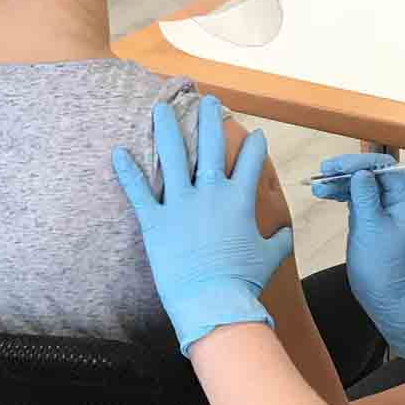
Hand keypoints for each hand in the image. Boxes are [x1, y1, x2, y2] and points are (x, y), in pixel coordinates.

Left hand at [113, 96, 292, 355]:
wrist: (214, 303)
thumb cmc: (244, 282)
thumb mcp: (270, 257)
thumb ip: (280, 239)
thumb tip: (287, 233)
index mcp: (239, 200)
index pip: (253, 160)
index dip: (256, 145)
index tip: (257, 133)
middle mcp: (210, 193)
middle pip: (212, 145)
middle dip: (210, 119)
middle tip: (208, 100)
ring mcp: (180, 205)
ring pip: (172, 157)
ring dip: (167, 130)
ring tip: (160, 108)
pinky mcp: (155, 222)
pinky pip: (138, 192)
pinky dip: (127, 172)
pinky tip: (117, 151)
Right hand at [312, 154, 404, 357]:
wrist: (386, 296)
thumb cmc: (383, 265)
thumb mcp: (371, 227)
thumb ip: (365, 196)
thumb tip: (360, 171)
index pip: (384, 167)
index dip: (360, 162)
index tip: (337, 167)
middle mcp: (398, 199)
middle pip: (371, 172)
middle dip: (347, 170)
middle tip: (323, 171)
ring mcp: (384, 208)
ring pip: (361, 184)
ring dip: (339, 182)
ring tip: (318, 186)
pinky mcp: (371, 217)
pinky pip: (356, 197)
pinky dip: (340, 194)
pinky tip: (324, 193)